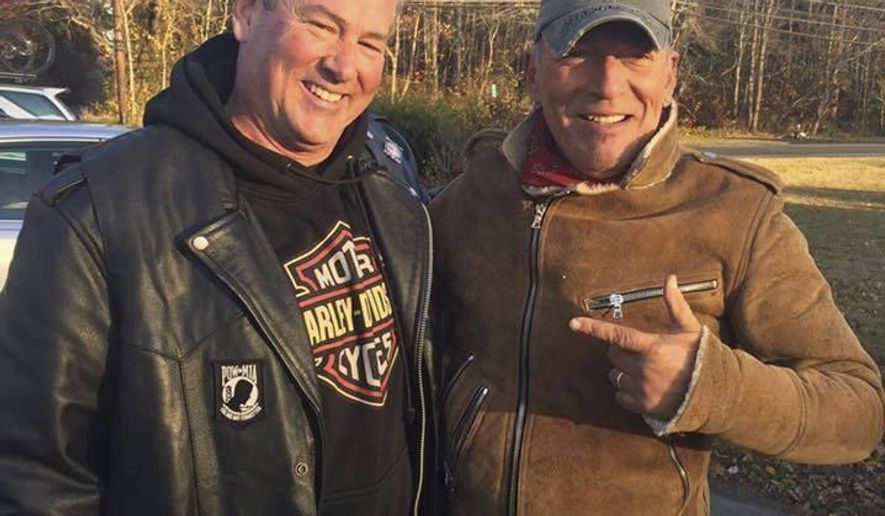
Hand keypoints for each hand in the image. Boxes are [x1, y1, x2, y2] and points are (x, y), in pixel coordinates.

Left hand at [569, 275, 701, 419]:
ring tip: (642, 370)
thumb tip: (669, 278)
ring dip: (622, 372)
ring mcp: (642, 389)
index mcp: (652, 348)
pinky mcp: (643, 406)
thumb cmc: (701, 357)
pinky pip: (620, 397)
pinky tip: (641, 386)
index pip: (616, 335)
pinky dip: (625, 392)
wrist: (716, 393)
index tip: (573, 323)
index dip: (593, 328)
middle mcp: (643, 369)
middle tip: (637, 352)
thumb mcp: (689, 329)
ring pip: (615, 377)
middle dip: (620, 352)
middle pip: (614, 356)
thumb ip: (675, 304)